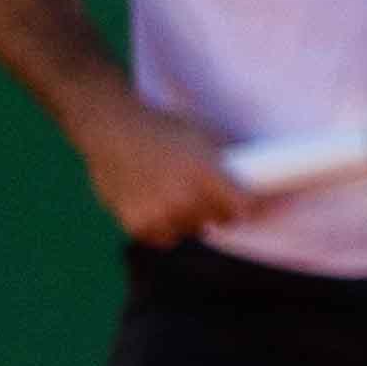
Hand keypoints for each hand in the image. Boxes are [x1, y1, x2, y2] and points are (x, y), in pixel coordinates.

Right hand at [68, 91, 257, 246]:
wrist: (110, 130)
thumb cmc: (159, 128)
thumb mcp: (200, 135)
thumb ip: (224, 160)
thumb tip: (255, 173)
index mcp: (204, 172)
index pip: (244, 207)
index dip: (250, 206)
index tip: (249, 204)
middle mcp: (183, 197)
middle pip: (219, 221)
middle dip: (216, 209)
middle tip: (203, 193)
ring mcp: (159, 213)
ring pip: (191, 230)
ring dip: (188, 219)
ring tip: (175, 197)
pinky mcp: (136, 225)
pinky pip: (162, 237)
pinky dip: (161, 226)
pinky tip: (154, 206)